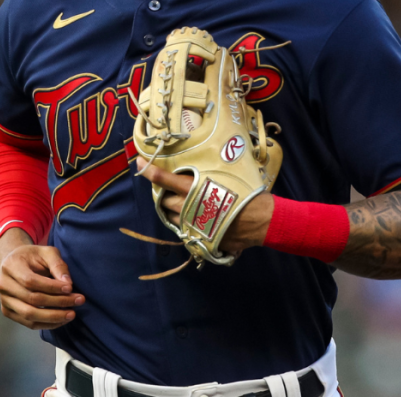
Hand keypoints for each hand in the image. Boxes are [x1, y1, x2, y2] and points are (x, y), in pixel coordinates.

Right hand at [0, 229, 83, 329]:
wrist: (13, 263)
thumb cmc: (32, 257)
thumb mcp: (47, 252)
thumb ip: (58, 265)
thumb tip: (68, 283)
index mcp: (10, 266)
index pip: (31, 281)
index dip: (52, 287)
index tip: (71, 288)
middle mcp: (3, 285)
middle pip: (32, 299)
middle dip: (58, 302)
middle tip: (79, 300)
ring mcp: (4, 300)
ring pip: (29, 315)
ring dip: (54, 317)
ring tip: (72, 314)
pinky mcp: (8, 312)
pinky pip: (29, 323)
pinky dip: (47, 324)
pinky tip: (61, 320)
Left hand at [136, 158, 273, 253]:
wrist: (260, 219)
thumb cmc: (246, 193)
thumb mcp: (226, 176)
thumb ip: (207, 176)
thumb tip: (196, 172)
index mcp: (194, 189)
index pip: (165, 179)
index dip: (150, 171)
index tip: (140, 162)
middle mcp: (188, 207)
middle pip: (165, 201)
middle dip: (165, 195)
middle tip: (172, 189)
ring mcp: (192, 224)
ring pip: (172, 217)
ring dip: (173, 211)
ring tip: (185, 204)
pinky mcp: (198, 238)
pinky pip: (185, 230)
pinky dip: (185, 224)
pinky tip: (196, 219)